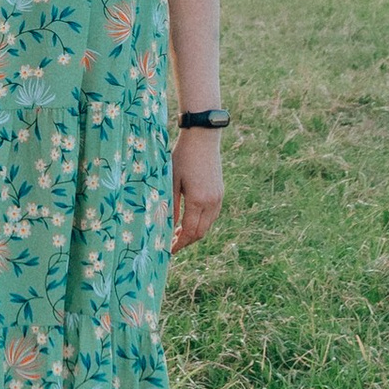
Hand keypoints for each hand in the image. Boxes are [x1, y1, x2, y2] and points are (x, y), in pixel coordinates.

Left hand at [172, 126, 224, 250]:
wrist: (203, 138)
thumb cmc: (182, 157)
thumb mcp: (171, 181)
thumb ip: (171, 206)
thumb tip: (167, 227)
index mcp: (198, 201)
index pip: (189, 232)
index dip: (179, 244)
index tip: (168, 250)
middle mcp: (211, 202)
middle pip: (200, 232)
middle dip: (186, 241)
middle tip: (171, 244)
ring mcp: (218, 198)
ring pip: (208, 225)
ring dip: (194, 232)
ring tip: (178, 233)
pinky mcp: (220, 192)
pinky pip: (212, 215)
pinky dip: (201, 222)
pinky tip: (189, 219)